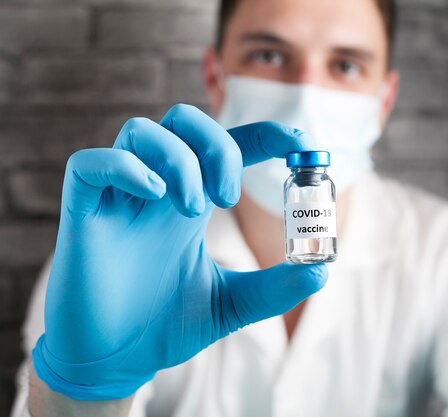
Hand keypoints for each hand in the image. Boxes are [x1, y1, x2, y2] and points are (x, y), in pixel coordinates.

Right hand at [32, 104, 326, 400]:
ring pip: (141, 131)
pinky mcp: (82, 215)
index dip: (266, 133)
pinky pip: (91, 163)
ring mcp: (118, 198)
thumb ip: (274, 286)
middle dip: (216, 145)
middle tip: (227, 195)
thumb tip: (321, 271)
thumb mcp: (231, 303)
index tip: (300, 141)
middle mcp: (157, 190)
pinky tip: (155, 196)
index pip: (229, 146)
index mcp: (191, 202)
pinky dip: (126, 167)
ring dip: (178, 159)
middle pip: (183, 121)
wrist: (114, 362)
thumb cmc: (166, 325)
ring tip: (194, 207)